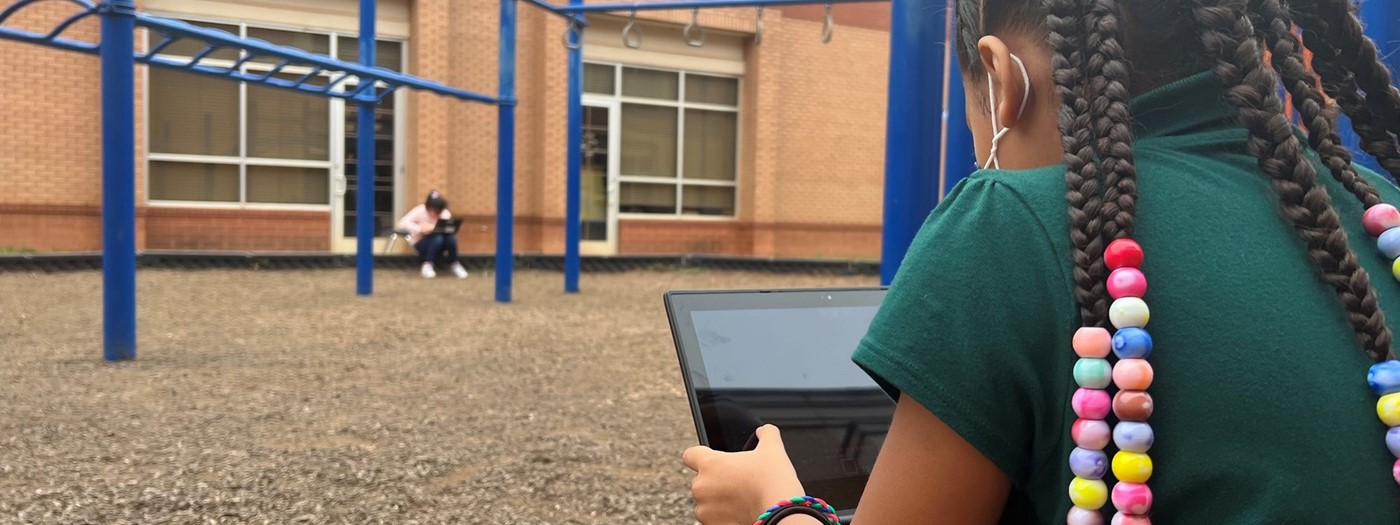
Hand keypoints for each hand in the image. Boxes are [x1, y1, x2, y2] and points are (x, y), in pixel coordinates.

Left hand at [683, 425, 805, 524]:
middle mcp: (701, 487)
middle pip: (701, 481)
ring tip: (742, 502)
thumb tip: (764, 431)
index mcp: (710, 464)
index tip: (713, 461)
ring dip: (719, 502)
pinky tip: (741, 514)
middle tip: (739, 484)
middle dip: (716, 482)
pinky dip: (724, 518)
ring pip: (706, 503)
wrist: (780, 515)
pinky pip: (713, 520)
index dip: (701, 456)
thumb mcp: (773, 450)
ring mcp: (704, 510)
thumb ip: (766, 434)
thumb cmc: (773, 481)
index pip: (690, 454)